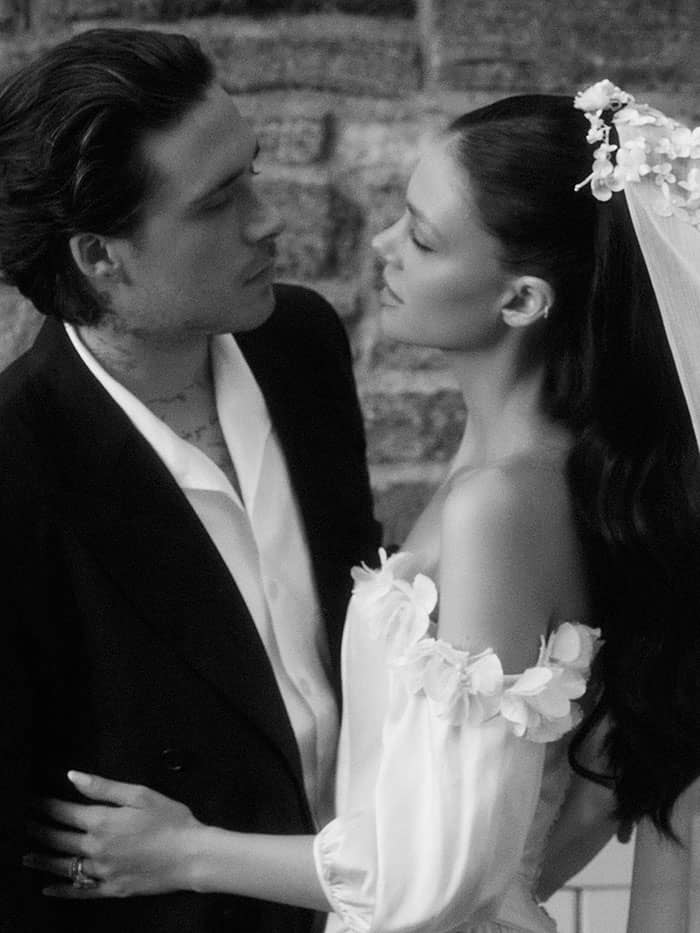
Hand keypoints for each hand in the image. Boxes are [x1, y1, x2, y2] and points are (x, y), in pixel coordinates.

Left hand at [24, 771, 201, 898]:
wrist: (190, 856)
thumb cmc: (170, 820)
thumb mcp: (140, 795)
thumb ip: (103, 787)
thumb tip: (73, 776)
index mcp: (102, 821)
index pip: (64, 812)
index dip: (45, 805)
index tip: (32, 801)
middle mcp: (95, 848)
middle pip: (58, 839)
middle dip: (38, 830)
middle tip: (25, 824)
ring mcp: (101, 871)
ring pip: (63, 866)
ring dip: (42, 860)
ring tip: (26, 856)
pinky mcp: (110, 889)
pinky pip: (79, 892)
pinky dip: (61, 891)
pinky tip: (48, 889)